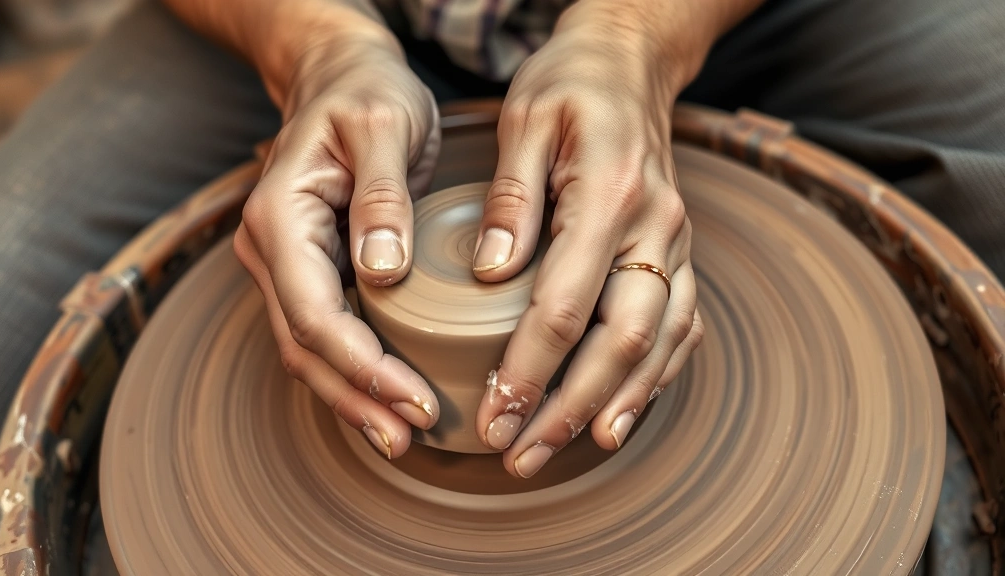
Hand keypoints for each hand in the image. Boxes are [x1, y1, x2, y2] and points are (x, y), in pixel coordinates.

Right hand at [234, 19, 441, 458]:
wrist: (339, 76)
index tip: (414, 399)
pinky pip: (324, 333)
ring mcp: (285, 264)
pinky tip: (386, 397)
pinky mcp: (310, 270)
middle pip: (304, 346)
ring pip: (308, 350)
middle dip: (356, 399)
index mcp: (281, 216)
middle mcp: (271, 249)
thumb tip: (382, 271)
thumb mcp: (383, 126)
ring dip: (351, 397)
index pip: (313, 312)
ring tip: (400, 436)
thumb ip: (381, 195)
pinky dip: (352, 372)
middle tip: (409, 437)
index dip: (362, 366)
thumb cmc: (366, 93)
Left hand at [472, 2, 706, 476]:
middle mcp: (656, 227)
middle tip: (520, 453)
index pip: (567, 304)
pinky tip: (620, 412)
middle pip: (621, 341)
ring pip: (659, 345)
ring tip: (567, 449)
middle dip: (569, 407)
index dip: (529, 367)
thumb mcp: (525, 120)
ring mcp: (676, 245)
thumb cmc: (570, 88)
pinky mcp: (678, 256)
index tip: (495, 412)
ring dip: (615, 406)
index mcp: (611, 194)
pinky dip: (654, 378)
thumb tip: (493, 276)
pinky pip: (681, 328)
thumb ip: (511, 198)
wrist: (630, 65)